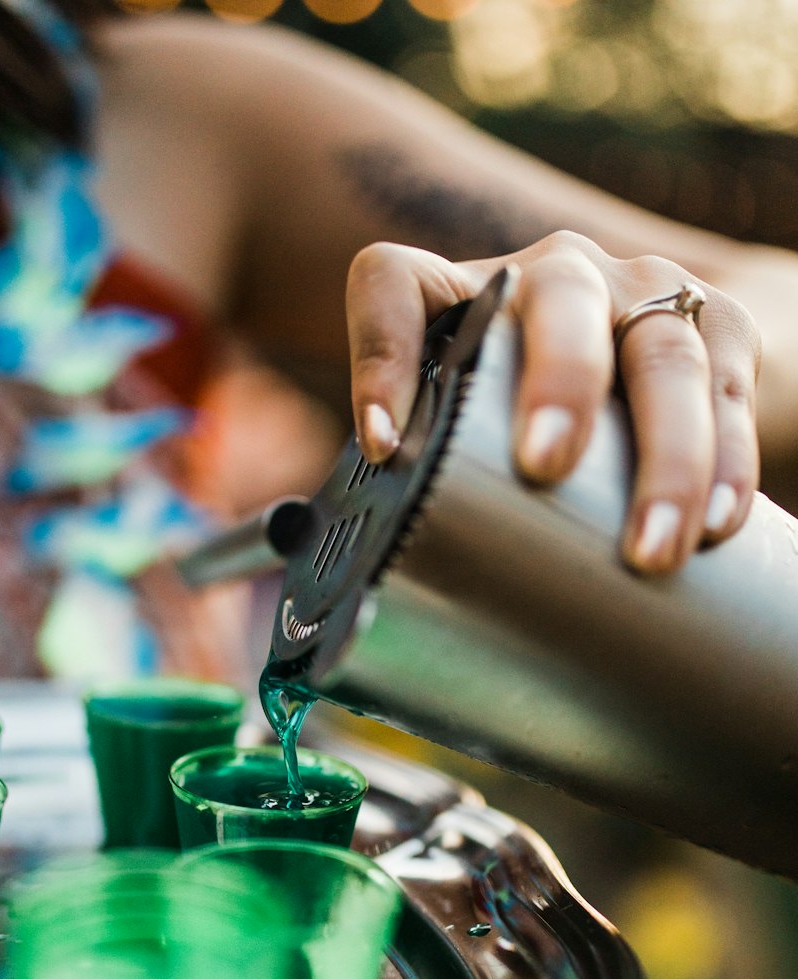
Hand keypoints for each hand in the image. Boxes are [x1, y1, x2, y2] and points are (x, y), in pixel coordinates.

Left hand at [346, 232, 762, 574]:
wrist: (657, 345)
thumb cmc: (529, 407)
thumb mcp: (471, 421)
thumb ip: (432, 469)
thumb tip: (372, 585)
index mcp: (468, 292)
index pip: (394, 285)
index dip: (379, 352)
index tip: (379, 442)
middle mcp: (558, 271)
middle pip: (562, 302)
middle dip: (559, 383)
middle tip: (545, 465)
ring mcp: (645, 291)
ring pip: (663, 355)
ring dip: (664, 458)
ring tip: (649, 548)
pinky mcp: (720, 324)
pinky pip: (727, 388)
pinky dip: (727, 462)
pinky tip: (715, 523)